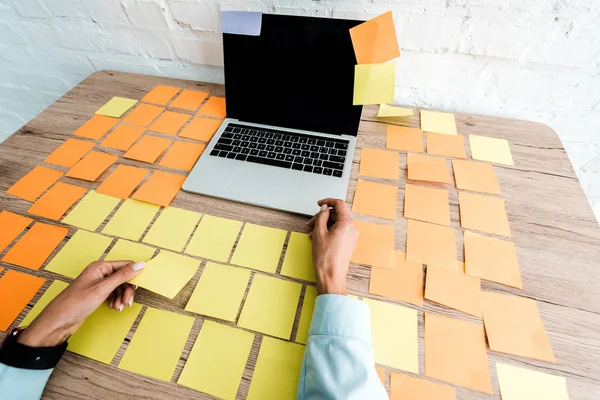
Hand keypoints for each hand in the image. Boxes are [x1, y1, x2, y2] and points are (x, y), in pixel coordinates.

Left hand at [17, 260, 144, 347]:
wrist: (59, 321)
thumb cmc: (75, 303)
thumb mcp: (103, 288)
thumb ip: (122, 276)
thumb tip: (140, 265)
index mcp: (100, 267)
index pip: (125, 265)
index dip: (134, 275)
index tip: (138, 287)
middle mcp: (99, 273)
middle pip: (123, 277)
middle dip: (127, 290)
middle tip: (127, 302)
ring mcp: (98, 284)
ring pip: (119, 287)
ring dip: (122, 298)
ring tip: (118, 307)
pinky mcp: (97, 294)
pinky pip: (113, 294)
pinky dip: (116, 301)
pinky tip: (113, 307)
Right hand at [307, 198, 358, 294]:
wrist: (331, 276)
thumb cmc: (326, 257)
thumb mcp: (319, 232)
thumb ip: (321, 216)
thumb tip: (324, 208)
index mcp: (347, 223)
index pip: (339, 204)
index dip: (328, 201)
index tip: (319, 203)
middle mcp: (352, 229)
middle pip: (337, 215)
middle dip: (323, 217)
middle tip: (310, 223)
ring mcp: (352, 237)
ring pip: (337, 224)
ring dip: (324, 225)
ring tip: (312, 233)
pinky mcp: (349, 244)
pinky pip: (339, 232)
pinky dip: (329, 232)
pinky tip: (318, 238)